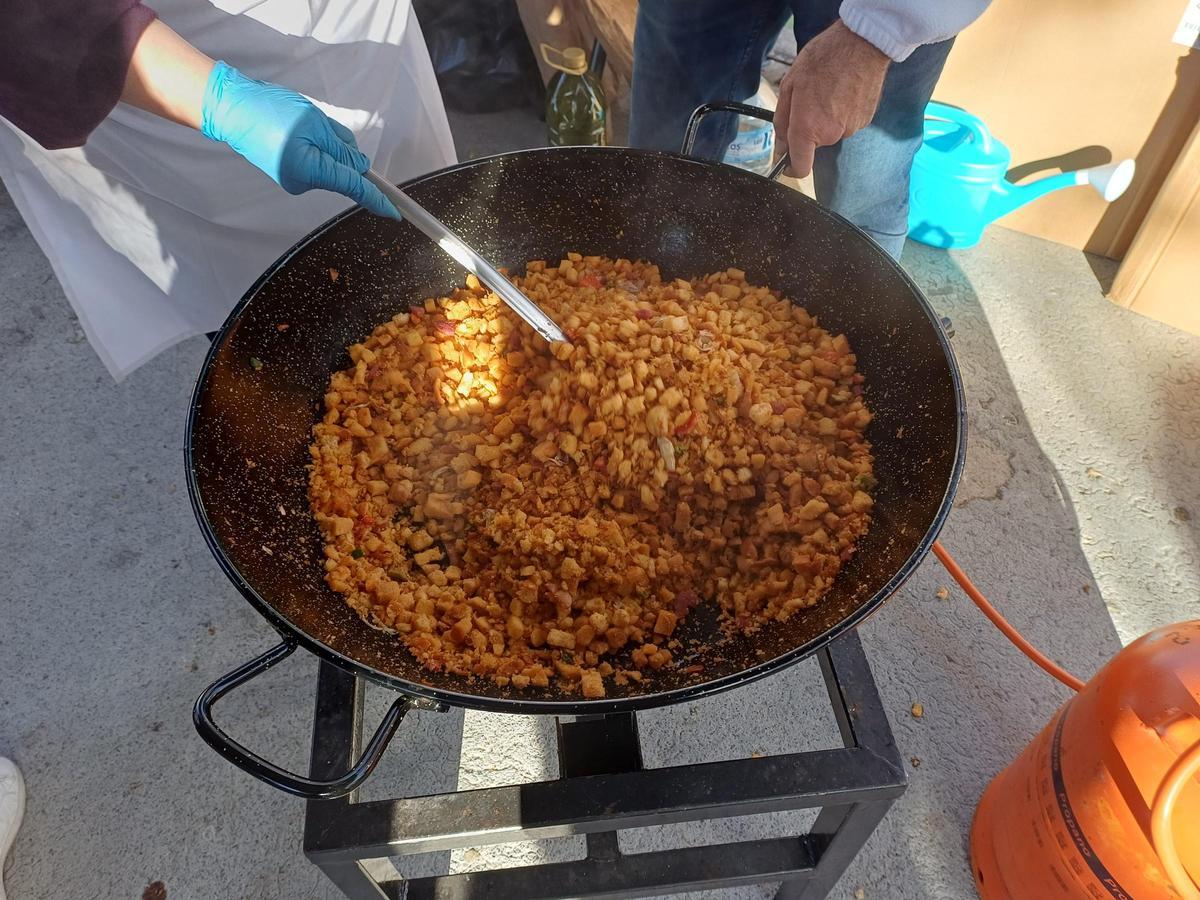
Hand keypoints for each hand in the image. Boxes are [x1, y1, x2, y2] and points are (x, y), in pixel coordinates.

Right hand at [200, 61, 396, 218]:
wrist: (231, 108)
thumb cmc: (269, 110)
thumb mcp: (316, 122)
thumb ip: (342, 147)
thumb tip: (361, 166)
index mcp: (311, 170)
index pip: (355, 188)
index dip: (378, 199)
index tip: (395, 212)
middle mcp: (303, 183)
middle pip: (343, 172)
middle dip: (342, 150)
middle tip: (318, 124)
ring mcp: (294, 180)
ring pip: (330, 165)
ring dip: (326, 144)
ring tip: (299, 125)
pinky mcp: (289, 173)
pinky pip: (316, 162)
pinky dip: (315, 147)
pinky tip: (294, 132)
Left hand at [773, 20, 889, 177]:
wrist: (862, 43)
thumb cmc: (823, 59)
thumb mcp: (789, 85)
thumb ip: (782, 121)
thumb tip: (780, 146)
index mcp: (807, 127)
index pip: (801, 167)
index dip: (792, 167)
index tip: (788, 160)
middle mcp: (830, 134)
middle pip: (814, 144)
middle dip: (808, 128)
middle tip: (809, 99)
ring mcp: (850, 129)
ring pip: (830, 132)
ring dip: (826, 118)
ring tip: (829, 90)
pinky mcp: (864, 121)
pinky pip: (846, 124)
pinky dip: (842, 112)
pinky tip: (843, 91)